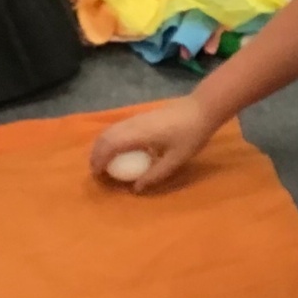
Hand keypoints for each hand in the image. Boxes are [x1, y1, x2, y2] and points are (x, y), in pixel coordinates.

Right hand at [89, 96, 215, 191]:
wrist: (201, 109)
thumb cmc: (190, 135)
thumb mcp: (175, 160)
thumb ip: (155, 174)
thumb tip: (136, 188)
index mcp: (138, 134)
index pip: (109, 145)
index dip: (99, 160)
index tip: (97, 175)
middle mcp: (132, 124)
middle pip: (105, 136)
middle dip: (96, 153)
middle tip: (96, 171)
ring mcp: (136, 117)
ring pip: (110, 129)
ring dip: (102, 145)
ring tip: (103, 161)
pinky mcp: (141, 115)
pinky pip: (118, 127)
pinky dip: (111, 138)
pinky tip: (118, 149)